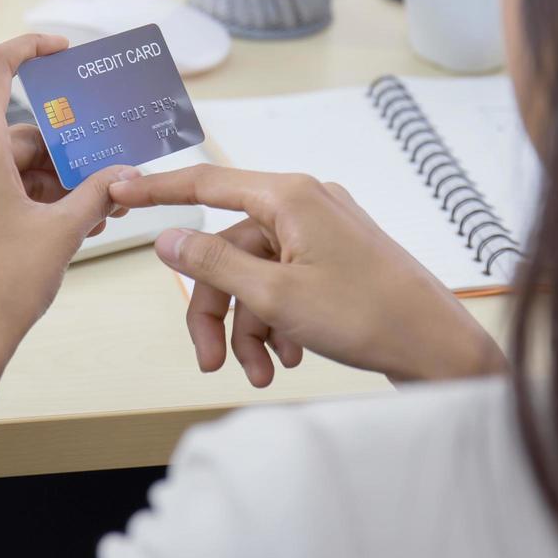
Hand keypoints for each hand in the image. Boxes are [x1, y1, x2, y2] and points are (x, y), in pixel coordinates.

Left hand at [0, 34, 139, 437]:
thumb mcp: (62, 233)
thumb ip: (97, 193)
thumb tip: (123, 174)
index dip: (29, 49)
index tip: (60, 51)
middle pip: (18, 133)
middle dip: (68, 154)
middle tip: (111, 175)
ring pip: (11, 166)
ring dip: (55, 182)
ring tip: (100, 210)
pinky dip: (33, 199)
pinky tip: (71, 224)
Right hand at [108, 165, 505, 385]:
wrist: (439, 348)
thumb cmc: (368, 316)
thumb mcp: (276, 295)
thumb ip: (214, 263)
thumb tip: (167, 237)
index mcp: (290, 197)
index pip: (206, 183)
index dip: (157, 189)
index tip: (118, 193)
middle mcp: (305, 204)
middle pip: (228, 248)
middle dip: (217, 309)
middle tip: (209, 362)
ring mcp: (323, 232)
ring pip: (255, 274)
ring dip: (248, 327)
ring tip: (261, 374)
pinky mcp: (336, 260)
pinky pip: (284, 283)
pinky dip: (278, 322)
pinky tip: (291, 359)